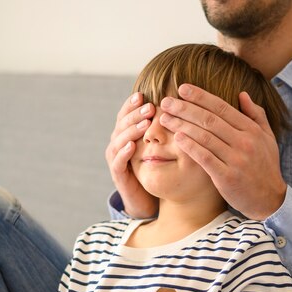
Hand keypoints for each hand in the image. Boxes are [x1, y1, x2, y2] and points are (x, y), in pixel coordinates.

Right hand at [106, 92, 158, 217]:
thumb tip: (176, 104)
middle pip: (122, 123)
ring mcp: (116, 159)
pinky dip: (124, 152)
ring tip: (145, 124)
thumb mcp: (157, 144)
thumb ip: (161, 127)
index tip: (143, 94)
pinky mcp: (118, 175)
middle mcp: (117, 143)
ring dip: (131, 130)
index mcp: (126, 133)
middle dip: (135, 114)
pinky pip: (118, 161)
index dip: (132, 104)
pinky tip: (132, 146)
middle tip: (150, 107)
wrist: (146, 197)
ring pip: (119, 140)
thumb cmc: (154, 167)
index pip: (126, 114)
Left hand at [160, 84, 287, 219]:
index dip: (201, 96)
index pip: (222, 107)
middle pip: (209, 119)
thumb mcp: (267, 137)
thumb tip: (242, 94)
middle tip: (166, 101)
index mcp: (252, 130)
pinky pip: (205, 158)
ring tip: (165, 119)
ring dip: (182, 126)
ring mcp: (236, 160)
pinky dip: (190, 147)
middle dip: (185, 108)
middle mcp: (244, 142)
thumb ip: (256, 114)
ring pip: (204, 137)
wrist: (269, 198)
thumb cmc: (265, 166)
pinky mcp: (227, 177)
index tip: (183, 89)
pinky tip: (177, 138)